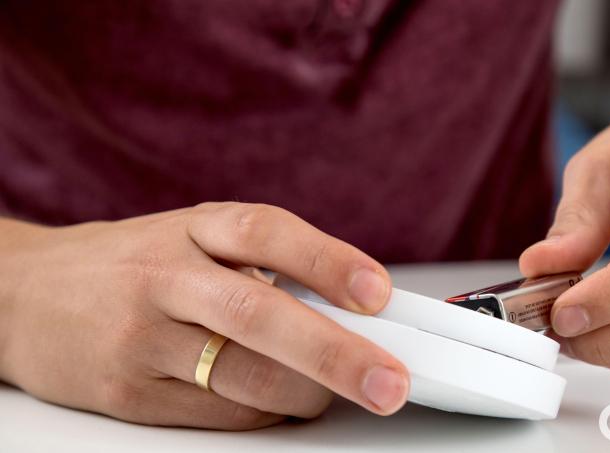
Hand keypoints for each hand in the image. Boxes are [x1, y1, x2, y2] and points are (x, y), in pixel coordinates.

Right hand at [0, 202, 407, 428]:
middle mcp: (164, 277)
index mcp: (191, 230)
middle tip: (388, 381)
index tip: (377, 292)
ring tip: (335, 392)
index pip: (265, 232)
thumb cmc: (129, 266)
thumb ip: (260, 265)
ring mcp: (141, 337)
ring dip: (305, 391)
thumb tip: (348, 310)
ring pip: (241, 375)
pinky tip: (278, 401)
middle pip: (257, 312)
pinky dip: (263, 412)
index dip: (327, 260)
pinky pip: (214, 415)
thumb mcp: (189, 240)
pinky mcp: (126, 391)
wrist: (23, 294)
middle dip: (335, 352)